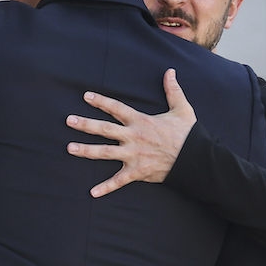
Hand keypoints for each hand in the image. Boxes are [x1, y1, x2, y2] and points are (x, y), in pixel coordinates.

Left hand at [65, 68, 196, 197]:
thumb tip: (170, 72)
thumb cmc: (189, 134)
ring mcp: (134, 155)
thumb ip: (173, 90)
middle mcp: (134, 137)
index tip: (85, 96)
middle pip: (104, 129)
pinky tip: (92, 193)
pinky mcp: (137, 172)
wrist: (197, 160)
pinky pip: (119, 181)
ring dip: (86, 151)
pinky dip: (106, 188)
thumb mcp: (182, 109)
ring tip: (69, 148)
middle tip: (68, 120)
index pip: (117, 108)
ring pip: (105, 153)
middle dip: (85, 124)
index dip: (101, 101)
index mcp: (141, 121)